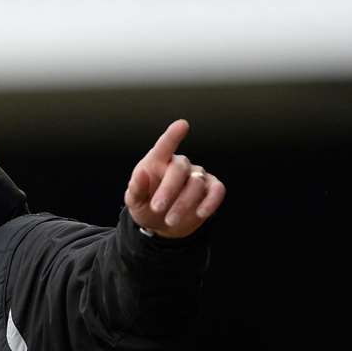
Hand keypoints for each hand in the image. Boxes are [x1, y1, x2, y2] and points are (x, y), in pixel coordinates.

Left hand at [124, 119, 224, 238]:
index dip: (173, 135)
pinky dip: (210, 202)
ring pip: (196, 183)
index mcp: (158, 162)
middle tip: (157, 208)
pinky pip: (217, 191)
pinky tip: (200, 213)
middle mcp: (180, 165)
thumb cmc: (147, 206)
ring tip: (170, 221)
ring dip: (183, 204)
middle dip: (168, 189)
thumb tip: (141, 174)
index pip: (165, 145)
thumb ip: (136, 188)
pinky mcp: (211, 189)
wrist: (162, 225)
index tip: (182, 125)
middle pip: (180, 168)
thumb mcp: (135, 201)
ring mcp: (197, 176)